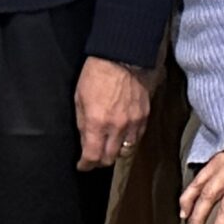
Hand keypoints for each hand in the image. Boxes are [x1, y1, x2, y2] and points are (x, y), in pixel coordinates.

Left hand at [74, 56, 150, 171]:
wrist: (122, 58)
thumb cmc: (96, 75)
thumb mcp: (79, 99)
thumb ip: (82, 123)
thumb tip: (85, 141)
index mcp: (97, 123)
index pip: (92, 156)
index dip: (86, 165)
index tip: (82, 165)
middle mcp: (117, 127)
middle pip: (110, 158)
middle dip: (99, 161)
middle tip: (94, 157)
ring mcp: (133, 123)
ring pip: (126, 151)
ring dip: (116, 152)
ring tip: (109, 146)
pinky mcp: (144, 116)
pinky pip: (137, 138)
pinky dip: (129, 141)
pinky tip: (122, 135)